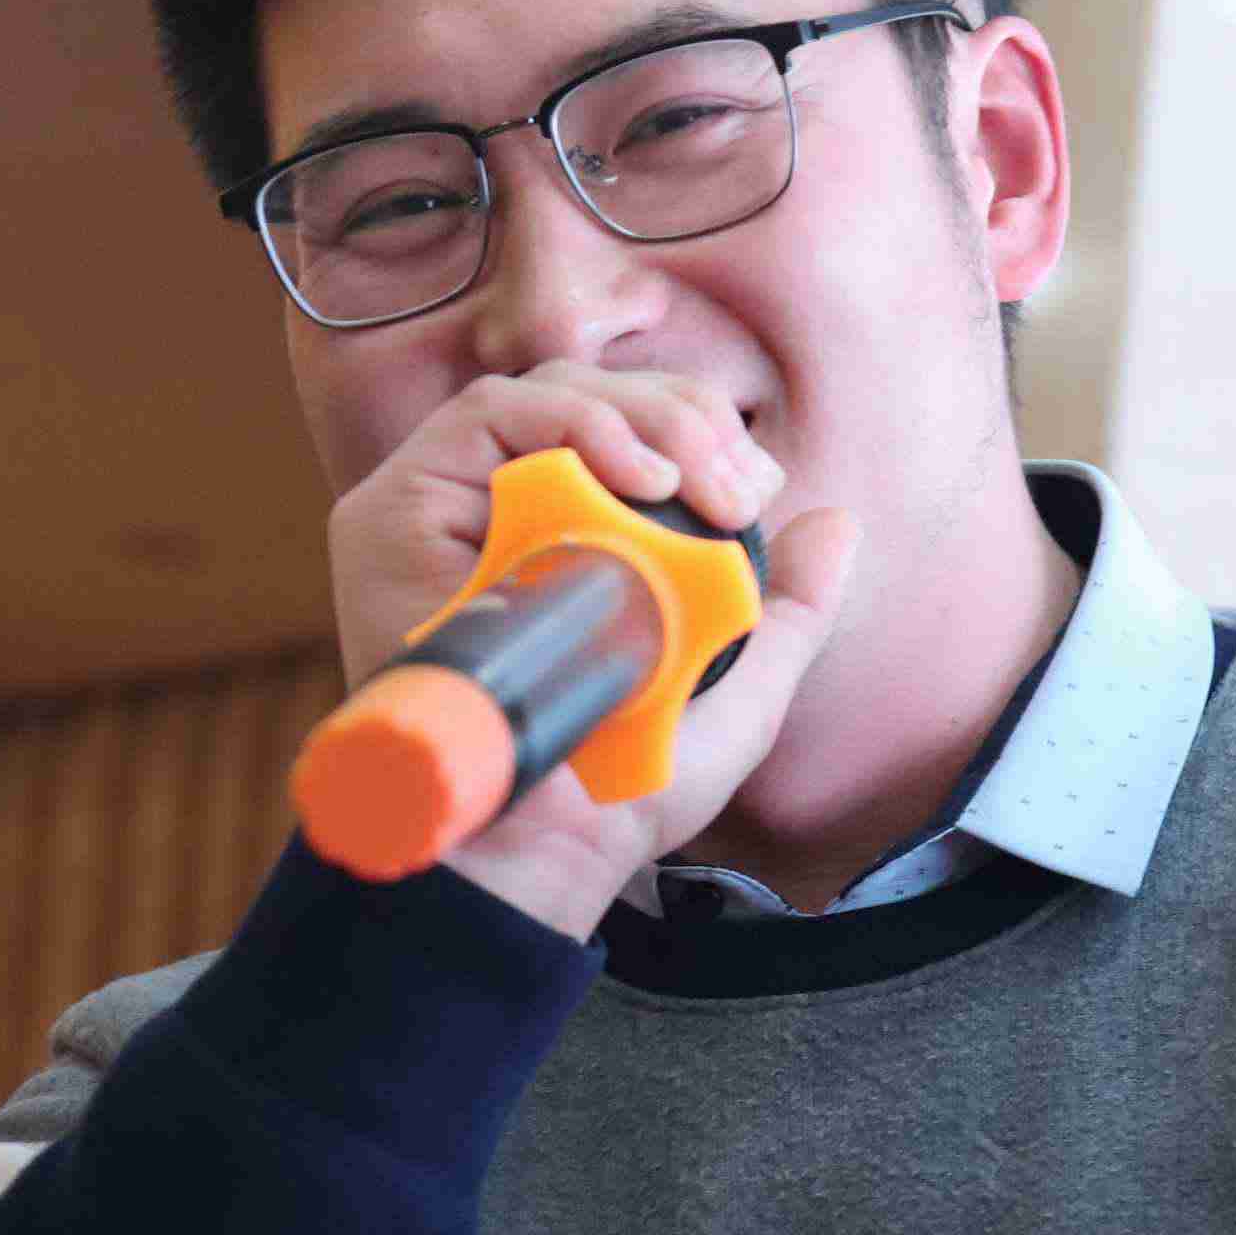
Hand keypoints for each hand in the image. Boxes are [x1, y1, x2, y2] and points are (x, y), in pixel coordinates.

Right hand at [323, 360, 866, 933]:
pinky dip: (572, 424)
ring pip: (547, 393)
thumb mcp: (738, 690)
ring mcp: (446, 504)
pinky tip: (637, 479)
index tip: (758, 486)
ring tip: (693, 481)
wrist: (547, 840)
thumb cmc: (625, 783)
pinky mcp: (396, 506)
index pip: (633, 431)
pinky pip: (485, 414)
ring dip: (639, 417)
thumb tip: (839, 522)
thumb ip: (790, 610)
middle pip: (595, 399)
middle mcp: (503, 510)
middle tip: (738, 485)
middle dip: (685, 417)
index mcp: (573, 535)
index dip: (700, 429)